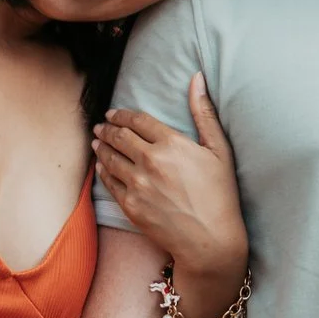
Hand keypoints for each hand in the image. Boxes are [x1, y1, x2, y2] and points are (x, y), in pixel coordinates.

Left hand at [94, 75, 247, 282]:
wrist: (210, 240)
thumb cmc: (220, 195)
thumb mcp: (219, 150)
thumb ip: (204, 112)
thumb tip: (197, 77)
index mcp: (171, 143)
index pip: (137, 121)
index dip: (121, 114)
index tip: (113, 113)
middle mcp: (150, 161)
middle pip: (119, 136)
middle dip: (107, 128)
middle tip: (101, 126)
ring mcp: (137, 184)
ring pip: (110, 157)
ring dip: (101, 147)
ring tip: (97, 142)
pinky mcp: (130, 205)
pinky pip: (109, 181)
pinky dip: (103, 170)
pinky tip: (103, 166)